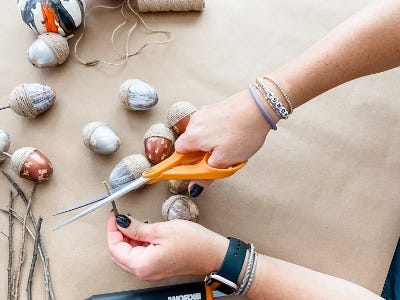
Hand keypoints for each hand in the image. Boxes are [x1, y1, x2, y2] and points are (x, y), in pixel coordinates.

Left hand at [107, 213, 228, 280]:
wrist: (213, 253)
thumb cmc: (193, 243)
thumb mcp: (161, 230)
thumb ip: (137, 228)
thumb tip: (122, 223)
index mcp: (142, 265)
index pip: (115, 248)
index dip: (112, 230)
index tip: (115, 216)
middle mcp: (144, 272)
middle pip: (119, 253)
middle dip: (118, 234)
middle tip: (122, 218)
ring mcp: (151, 271)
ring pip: (129, 254)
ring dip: (128, 238)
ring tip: (134, 222)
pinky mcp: (158, 267)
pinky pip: (140, 256)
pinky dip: (138, 243)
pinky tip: (143, 231)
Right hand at [175, 89, 273, 193]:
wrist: (260, 107)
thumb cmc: (243, 132)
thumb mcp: (224, 160)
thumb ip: (206, 175)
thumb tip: (194, 187)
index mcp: (192, 136)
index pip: (178, 153)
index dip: (187, 163)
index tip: (196, 168)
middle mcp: (195, 122)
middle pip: (190, 143)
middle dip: (201, 153)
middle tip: (218, 159)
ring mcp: (205, 112)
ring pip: (201, 134)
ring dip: (210, 142)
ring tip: (228, 146)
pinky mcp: (215, 108)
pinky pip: (211, 125)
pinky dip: (218, 132)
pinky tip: (232, 135)